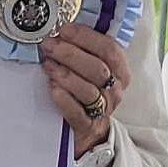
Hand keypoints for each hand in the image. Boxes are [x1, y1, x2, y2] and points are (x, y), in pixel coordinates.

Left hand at [40, 23, 129, 159]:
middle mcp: (114, 90)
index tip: (64, 30)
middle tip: (49, 45)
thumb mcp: (91, 73)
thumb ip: (84, 53)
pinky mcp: (87, 127)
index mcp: (119, 72)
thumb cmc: (86, 98)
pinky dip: (64, 99)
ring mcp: (103, 109)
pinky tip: (53, 88)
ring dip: (65, 74)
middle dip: (71, 53)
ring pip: (88, 89)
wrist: (89, 136)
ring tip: (47, 64)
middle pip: (97, 68)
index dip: (86, 37)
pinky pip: (77, 112)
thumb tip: (61, 33)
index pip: (109, 49)